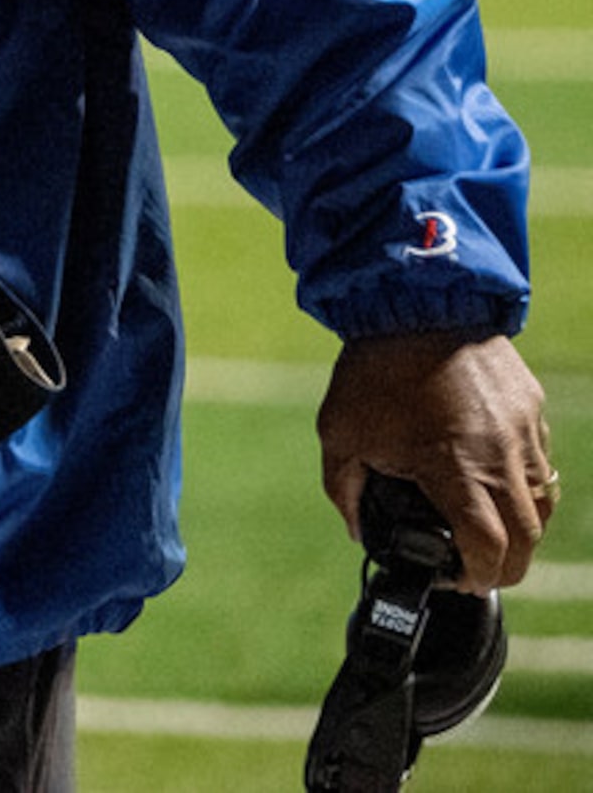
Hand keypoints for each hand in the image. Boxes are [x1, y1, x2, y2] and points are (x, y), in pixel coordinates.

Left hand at [316, 331, 554, 590]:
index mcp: (458, 471)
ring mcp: (525, 434)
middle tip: (476, 569)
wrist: (415, 302)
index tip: (458, 581)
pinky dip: (523, 486)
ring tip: (487, 532)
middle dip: (505, 565)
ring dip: (520, 527)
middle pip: (526, 538)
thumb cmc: (374, 370)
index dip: (477, 577)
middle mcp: (504, 458)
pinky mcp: (532, 410)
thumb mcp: (340, 434)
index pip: (488, 549)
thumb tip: (357, 528)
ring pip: (541, 502)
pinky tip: (493, 483)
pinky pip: (541, 463)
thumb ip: (345, 490)